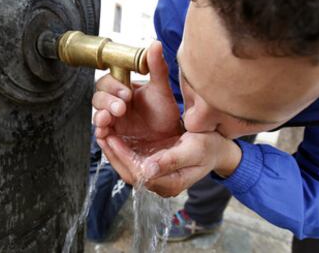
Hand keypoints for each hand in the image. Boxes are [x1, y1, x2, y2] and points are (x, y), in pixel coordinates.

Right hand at [93, 41, 182, 154]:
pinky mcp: (114, 138)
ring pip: (98, 116)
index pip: (106, 83)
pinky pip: (101, 135)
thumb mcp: (161, 89)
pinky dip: (101, 133)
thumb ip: (157, 67)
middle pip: (98, 99)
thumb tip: (155, 44)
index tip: (127, 93)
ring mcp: (113, 122)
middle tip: (121, 107)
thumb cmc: (164, 112)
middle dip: (107, 102)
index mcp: (122, 90)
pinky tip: (105, 132)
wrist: (171, 136)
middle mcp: (114, 105)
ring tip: (108, 118)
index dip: (113, 86)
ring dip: (101, 116)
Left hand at [99, 132, 241, 196]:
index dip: (123, 157)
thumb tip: (147, 171)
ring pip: (128, 169)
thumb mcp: (194, 149)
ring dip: (114, 153)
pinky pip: (133, 162)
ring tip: (103, 134)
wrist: (217, 148)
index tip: (112, 139)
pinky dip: (121, 151)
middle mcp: (161, 184)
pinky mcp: (153, 168)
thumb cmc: (209, 147)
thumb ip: (171, 160)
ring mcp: (156, 178)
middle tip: (101, 134)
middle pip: (129, 173)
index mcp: (171, 183)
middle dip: (113, 155)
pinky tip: (114, 137)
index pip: (139, 173)